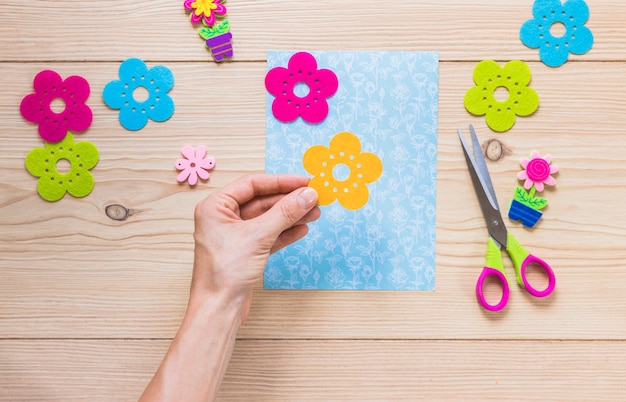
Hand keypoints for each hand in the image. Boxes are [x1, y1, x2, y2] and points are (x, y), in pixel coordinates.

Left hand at [190, 173, 319, 320]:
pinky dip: (285, 232)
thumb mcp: (258, 236)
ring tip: (315, 212)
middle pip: (262, 200)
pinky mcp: (246, 251)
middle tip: (314, 197)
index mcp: (215, 206)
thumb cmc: (224, 273)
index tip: (305, 182)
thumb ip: (285, 213)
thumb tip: (307, 195)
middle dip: (289, 200)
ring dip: (291, 215)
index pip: (252, 184)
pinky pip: (269, 235)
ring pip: (268, 218)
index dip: (281, 182)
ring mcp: (235, 235)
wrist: (219, 309)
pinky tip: (302, 228)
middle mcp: (223, 218)